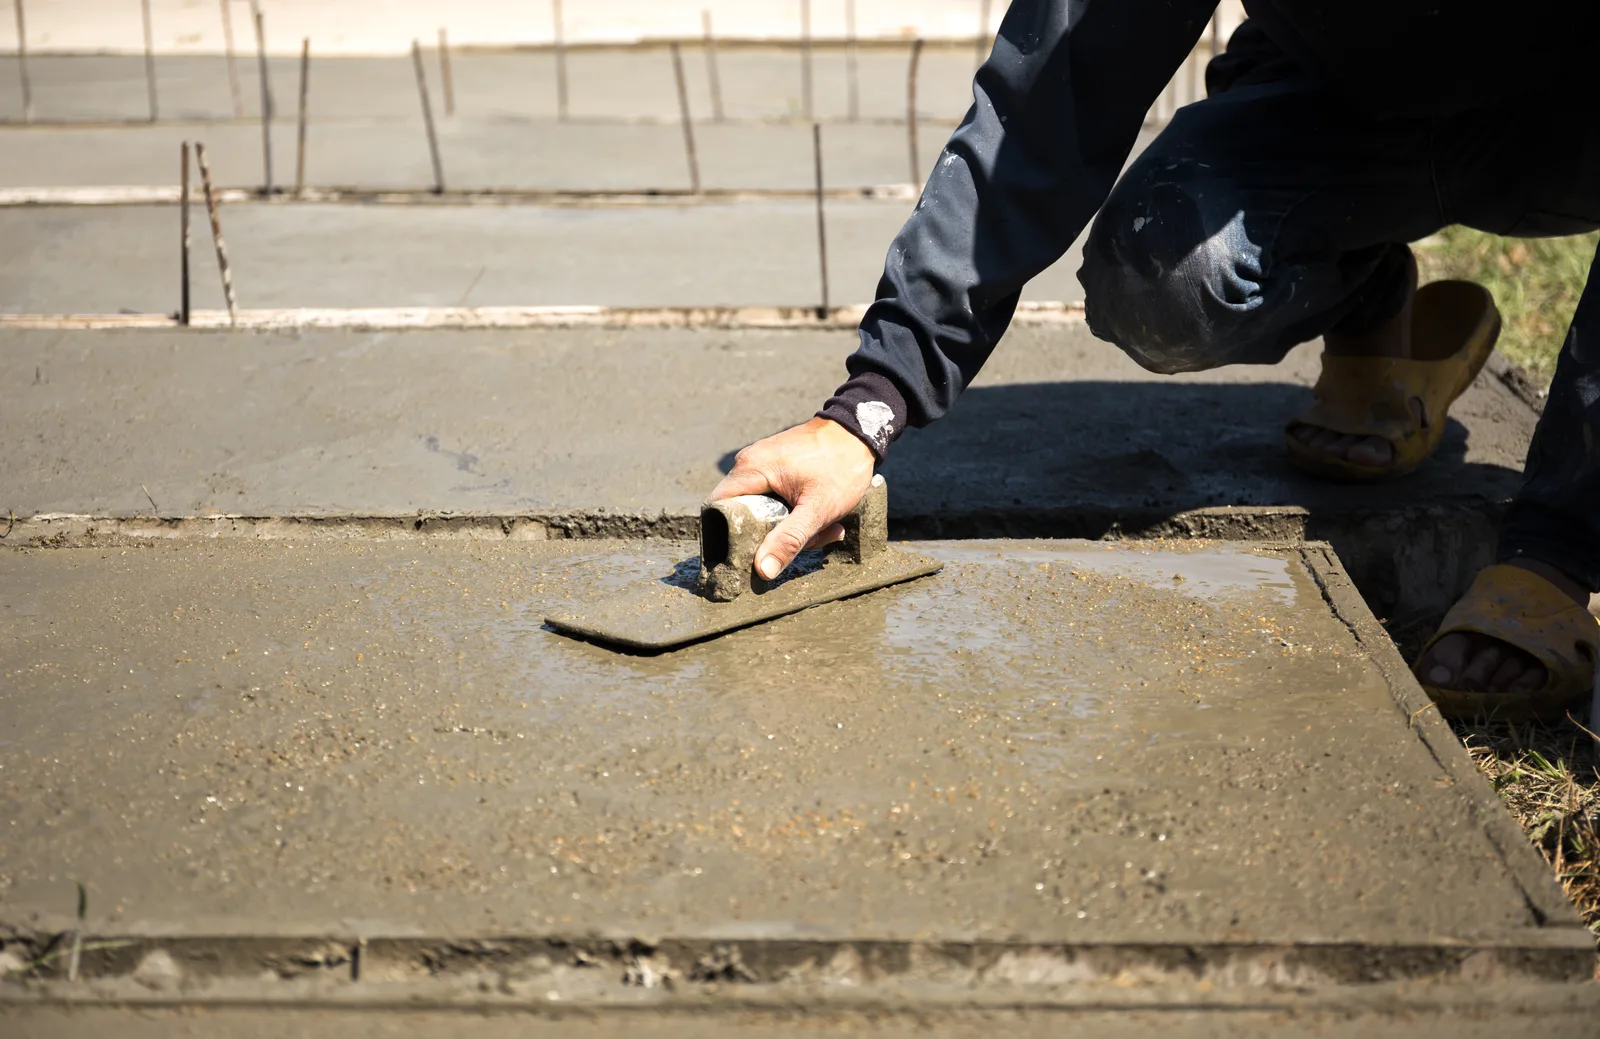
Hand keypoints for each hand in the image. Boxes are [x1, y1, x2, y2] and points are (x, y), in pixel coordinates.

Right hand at [707, 417, 875, 580]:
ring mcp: (762, 464)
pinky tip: (821, 516)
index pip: (717, 509)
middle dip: (773, 534)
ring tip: (824, 527)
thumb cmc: (841, 466)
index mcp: (750, 469)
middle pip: (743, 513)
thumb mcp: (817, 509)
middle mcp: (749, 463)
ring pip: (763, 509)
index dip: (727, 536)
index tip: (750, 555)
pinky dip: (797, 513)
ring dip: (791, 526)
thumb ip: (789, 539)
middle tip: (807, 539)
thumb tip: (762, 570)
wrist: (860, 433)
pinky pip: (775, 499)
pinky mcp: (776, 467)